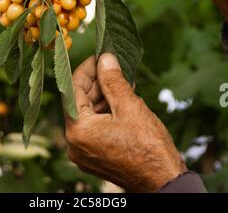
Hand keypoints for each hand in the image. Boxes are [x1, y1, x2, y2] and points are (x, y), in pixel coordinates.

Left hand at [65, 53, 185, 192]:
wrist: (164, 182)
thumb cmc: (148, 147)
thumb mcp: (130, 106)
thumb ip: (113, 80)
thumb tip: (105, 58)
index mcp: (78, 131)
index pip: (73, 89)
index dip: (87, 69)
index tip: (99, 55)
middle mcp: (75, 144)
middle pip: (79, 102)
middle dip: (97, 82)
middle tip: (113, 66)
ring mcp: (84, 152)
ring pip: (88, 114)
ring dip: (103, 96)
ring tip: (122, 81)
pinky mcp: (95, 157)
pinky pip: (94, 126)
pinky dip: (106, 111)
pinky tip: (122, 99)